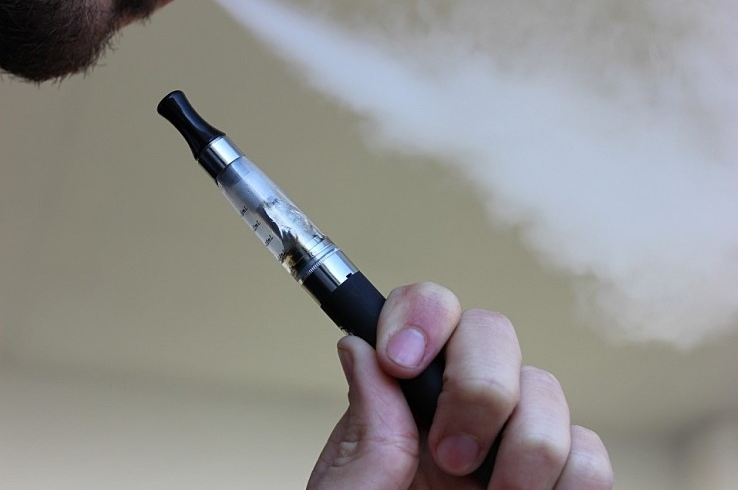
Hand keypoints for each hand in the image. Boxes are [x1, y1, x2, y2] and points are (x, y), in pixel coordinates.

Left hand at [307, 283, 613, 489]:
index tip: (402, 361)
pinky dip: (571, 482)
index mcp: (402, 403)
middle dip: (479, 388)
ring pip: (547, 390)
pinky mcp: (557, 485)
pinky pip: (589, 453)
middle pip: (494, 333)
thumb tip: (359, 344)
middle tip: (449, 456)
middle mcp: (458, 411)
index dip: (422, 317)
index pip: (425, 312)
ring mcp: (511, 444)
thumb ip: (364, 428)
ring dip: (525, 448)